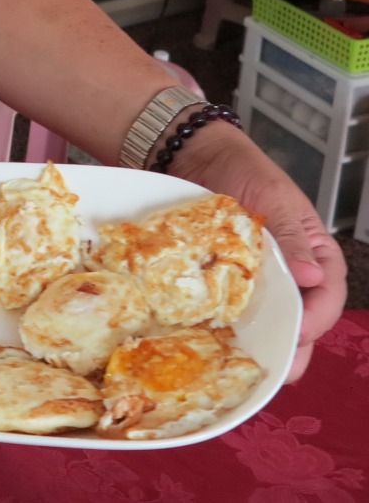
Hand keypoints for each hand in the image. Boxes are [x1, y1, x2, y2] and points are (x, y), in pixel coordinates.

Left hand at [173, 129, 346, 381]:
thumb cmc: (243, 170)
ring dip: (264, 342)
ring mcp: (259, 277)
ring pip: (270, 319)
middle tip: (279, 370)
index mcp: (314, 252)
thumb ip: (292, 239)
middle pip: (302, 318)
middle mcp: (291, 271)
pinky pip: (235, 308)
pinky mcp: (228, 279)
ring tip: (251, 367)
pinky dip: (232, 326)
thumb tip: (314, 279)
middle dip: (294, 346)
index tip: (298, 333)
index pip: (328, 295)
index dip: (317, 318)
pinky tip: (220, 342)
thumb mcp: (274, 200)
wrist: (197, 153)